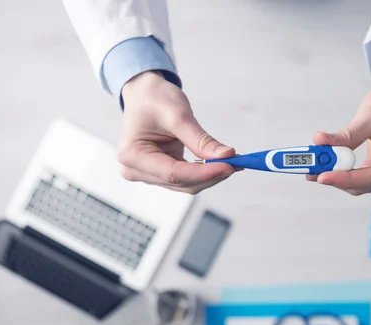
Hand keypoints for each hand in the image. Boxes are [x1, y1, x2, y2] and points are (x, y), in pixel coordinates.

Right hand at [117, 71, 235, 194]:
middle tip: (238, 162)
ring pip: (187, 184)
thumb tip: (226, 156)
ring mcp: (148, 175)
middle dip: (211, 174)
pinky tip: (222, 163)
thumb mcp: (177, 115)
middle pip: (181, 182)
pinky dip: (206, 172)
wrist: (144, 94)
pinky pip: (187, 178)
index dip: (204, 172)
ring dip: (212, 175)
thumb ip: (200, 139)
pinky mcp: (161, 174)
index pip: (173, 173)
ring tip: (234, 161)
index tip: (229, 165)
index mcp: (132, 156)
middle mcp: (136, 170)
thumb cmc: (153, 99)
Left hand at [308, 61, 370, 195]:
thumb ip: (347, 135)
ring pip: (362, 184)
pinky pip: (361, 178)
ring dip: (337, 176)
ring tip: (313, 166)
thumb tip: (320, 143)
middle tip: (311, 169)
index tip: (322, 175)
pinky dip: (343, 173)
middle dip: (338, 177)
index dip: (346, 178)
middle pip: (367, 184)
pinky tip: (324, 167)